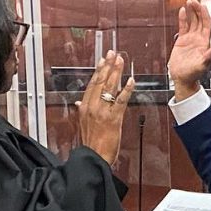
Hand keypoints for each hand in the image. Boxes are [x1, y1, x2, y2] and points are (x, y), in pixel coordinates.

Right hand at [75, 51, 134, 166]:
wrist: (93, 157)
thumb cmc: (90, 143)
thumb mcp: (82, 124)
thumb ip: (82, 110)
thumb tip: (79, 102)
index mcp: (84, 107)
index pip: (92, 84)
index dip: (98, 71)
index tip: (102, 60)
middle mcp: (92, 106)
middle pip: (100, 82)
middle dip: (107, 66)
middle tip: (112, 54)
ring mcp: (102, 112)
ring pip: (109, 87)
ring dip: (116, 72)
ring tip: (120, 61)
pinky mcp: (113, 118)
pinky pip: (121, 101)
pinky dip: (127, 90)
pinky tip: (131, 81)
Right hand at [169, 0, 210, 98]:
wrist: (182, 78)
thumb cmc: (193, 74)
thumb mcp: (203, 65)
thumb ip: (210, 56)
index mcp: (205, 43)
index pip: (207, 25)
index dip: (206, 15)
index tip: (203, 7)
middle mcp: (199, 38)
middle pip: (200, 20)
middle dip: (198, 10)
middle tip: (195, 1)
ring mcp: (190, 38)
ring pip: (192, 21)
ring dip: (191, 12)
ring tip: (189, 2)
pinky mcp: (182, 40)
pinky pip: (183, 26)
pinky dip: (182, 18)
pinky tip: (182, 11)